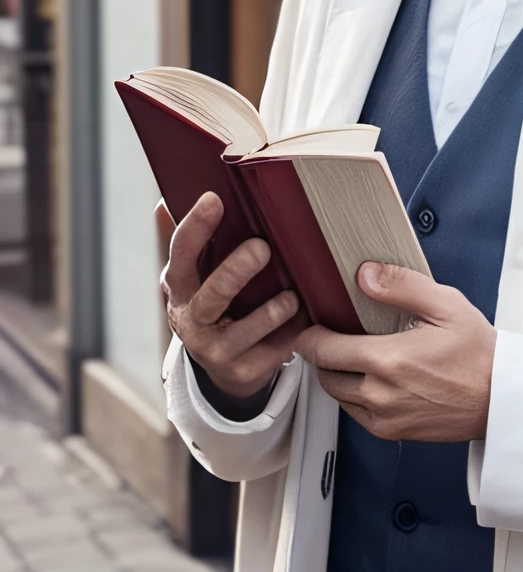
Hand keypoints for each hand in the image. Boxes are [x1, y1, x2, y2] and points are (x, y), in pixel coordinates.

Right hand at [160, 192, 304, 401]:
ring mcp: (217, 351)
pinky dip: (296, 329)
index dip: (195, 227)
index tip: (214, 199)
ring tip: (293, 295)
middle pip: (214, 294)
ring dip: (277, 306)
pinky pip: (278, 347)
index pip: (181, 254)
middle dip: (237, 270)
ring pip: (251, 326)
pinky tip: (305, 317)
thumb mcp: (196, 277)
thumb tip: (168, 200)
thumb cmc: (215, 307)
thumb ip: (189, 241)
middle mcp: (193, 322)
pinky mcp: (245, 371)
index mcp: (180, 290)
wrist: (225, 367)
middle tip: (262, 247)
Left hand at [295, 262, 495, 441]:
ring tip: (354, 355)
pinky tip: (372, 379)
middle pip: (324, 374)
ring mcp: (385, 417)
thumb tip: (366, 275)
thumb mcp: (446, 305)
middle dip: (322, 353)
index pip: (323, 349)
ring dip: (338, 375)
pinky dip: (354, 396)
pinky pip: (355, 414)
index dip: (310, 335)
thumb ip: (402, 286)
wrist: (502, 398)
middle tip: (333, 335)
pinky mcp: (393, 432)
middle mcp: (380, 394)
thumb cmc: (480, 355)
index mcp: (388, 360)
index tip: (313, 324)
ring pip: (338, 396)